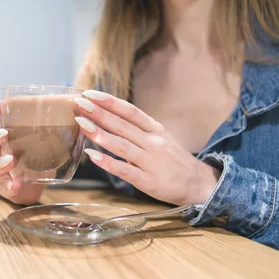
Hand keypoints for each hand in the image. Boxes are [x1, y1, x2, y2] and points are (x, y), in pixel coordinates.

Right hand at [0, 98, 44, 204]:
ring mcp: (1, 172)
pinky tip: (15, 185)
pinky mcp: (8, 188)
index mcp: (4, 137)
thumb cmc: (35, 156)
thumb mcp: (42, 139)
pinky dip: (10, 186)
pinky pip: (5, 188)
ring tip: (10, 160)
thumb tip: (76, 108)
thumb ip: (53, 126)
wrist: (34, 185)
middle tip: (2, 134)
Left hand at [73, 90, 220, 205]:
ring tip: (82, 124)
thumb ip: (137, 130)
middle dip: (99, 113)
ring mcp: (151, 162)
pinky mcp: (148, 181)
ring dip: (100, 134)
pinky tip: (93, 156)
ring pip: (122, 145)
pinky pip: (125, 170)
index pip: (130, 111)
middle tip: (79, 103)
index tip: (90, 94)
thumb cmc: (174, 160)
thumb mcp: (160, 138)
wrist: (199, 184)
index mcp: (155, 130)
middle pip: (123, 125)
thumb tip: (108, 118)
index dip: (110, 101)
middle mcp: (153, 142)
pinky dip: (108, 163)